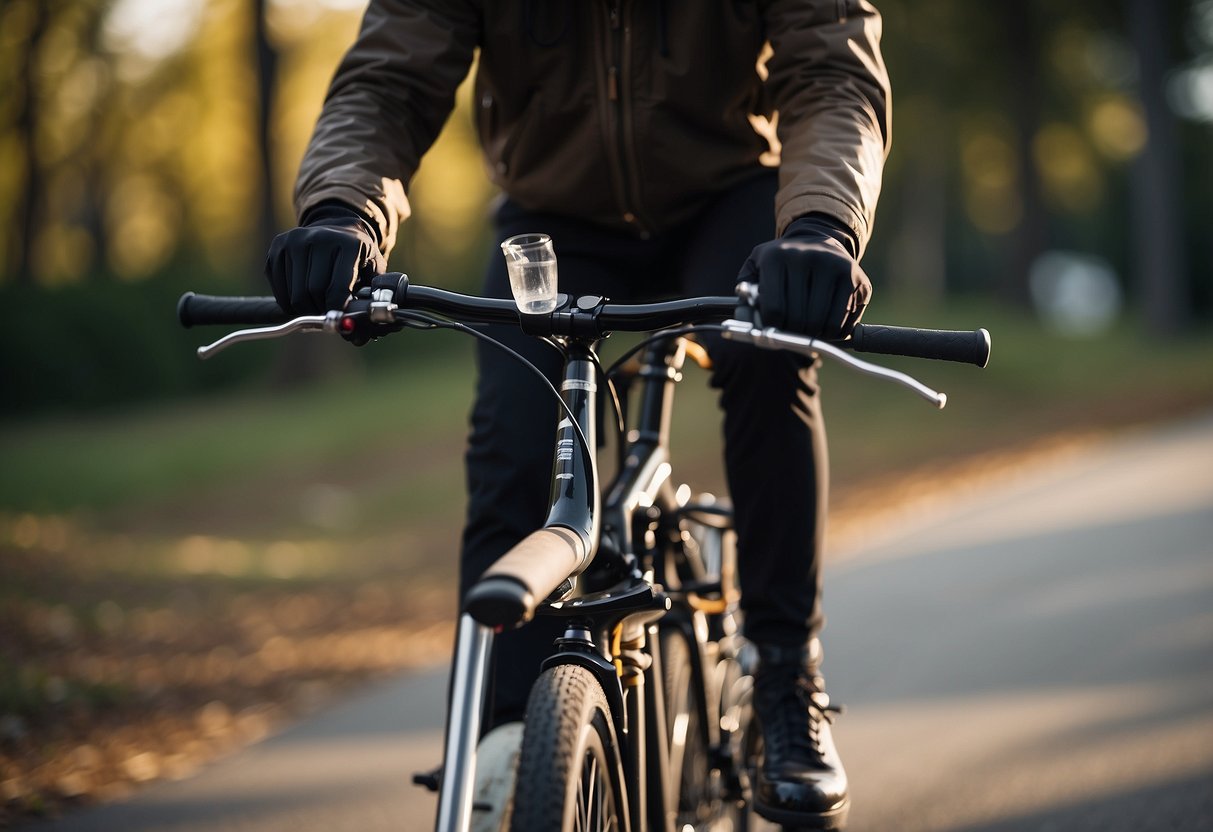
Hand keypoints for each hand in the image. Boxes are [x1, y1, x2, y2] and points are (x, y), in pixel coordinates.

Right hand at [265, 202, 385, 313]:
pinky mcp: (278, 246)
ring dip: (304, 308)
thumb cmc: (357, 256)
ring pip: (294, 294)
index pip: (337, 288)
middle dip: (319, 309)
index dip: (336, 310)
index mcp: (349, 245)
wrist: (337, 229)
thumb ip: (370, 297)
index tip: (336, 319)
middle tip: (326, 311)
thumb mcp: (372, 270)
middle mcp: (319, 238)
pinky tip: (301, 296)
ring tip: (316, 304)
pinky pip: (278, 288)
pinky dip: (288, 301)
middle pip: (313, 292)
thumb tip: (356, 334)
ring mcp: (295, 241)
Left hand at [739, 214, 871, 339]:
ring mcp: (836, 267)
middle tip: (790, 333)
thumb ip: (745, 295)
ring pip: (820, 324)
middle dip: (791, 334)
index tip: (772, 329)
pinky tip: (824, 325)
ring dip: (811, 336)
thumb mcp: (757, 267)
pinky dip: (831, 333)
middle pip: (797, 319)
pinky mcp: (857, 279)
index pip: (773, 310)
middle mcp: (808, 257)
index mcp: (777, 256)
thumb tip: (744, 321)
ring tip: (806, 329)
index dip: (771, 328)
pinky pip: (841, 323)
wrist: (819, 239)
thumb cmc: (782, 262)